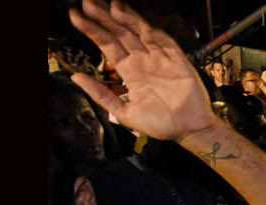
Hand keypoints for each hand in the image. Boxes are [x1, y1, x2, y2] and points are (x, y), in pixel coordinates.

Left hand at [68, 0, 213, 141]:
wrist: (189, 130)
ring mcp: (160, 59)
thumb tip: (75, 77)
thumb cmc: (160, 125)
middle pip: (120, 33)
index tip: (75, 16)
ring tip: (111, 5)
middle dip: (104, 17)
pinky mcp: (178, 61)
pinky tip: (139, 22)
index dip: (92, 30)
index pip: (107, 45)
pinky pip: (164, 42)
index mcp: (130, 72)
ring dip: (126, 18)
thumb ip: (101, 95)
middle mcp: (143, 61)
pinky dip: (152, 32)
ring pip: (140, 32)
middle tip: (87, 2)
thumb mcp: (124, 113)